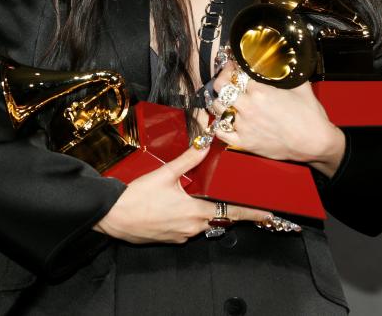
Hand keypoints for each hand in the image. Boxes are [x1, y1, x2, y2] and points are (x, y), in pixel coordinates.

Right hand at [93, 145, 272, 243]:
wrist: (113, 216)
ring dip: (201, 212)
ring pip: (200, 224)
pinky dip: (186, 218)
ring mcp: (180, 236)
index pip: (231, 214)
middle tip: (225, 196)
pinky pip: (185, 229)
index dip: (251, 214)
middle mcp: (192, 228)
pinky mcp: (169, 239)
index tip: (268, 215)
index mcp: (195, 212)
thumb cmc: (138, 196)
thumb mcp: (165, 174)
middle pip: (216, 219)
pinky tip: (174, 207)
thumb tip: (205, 143)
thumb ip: (188, 160)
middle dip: (221, 208)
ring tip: (192, 197)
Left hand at [209, 61, 345, 176]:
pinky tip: (226, 120)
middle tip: (226, 79)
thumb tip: (285, 60)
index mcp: (260, 91)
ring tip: (226, 99)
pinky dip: (220, 125)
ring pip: (217, 108)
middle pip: (220, 87)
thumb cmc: (310, 116)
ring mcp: (244, 125)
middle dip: (221, 79)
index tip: (233, 66)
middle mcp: (248, 107)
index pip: (235, 73)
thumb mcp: (301, 86)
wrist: (314, 142)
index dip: (232, 67)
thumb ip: (287, 72)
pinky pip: (220, 132)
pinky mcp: (244, 142)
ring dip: (220, 101)